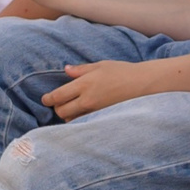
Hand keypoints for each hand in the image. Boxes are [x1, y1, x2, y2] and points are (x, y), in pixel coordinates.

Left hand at [44, 58, 160, 120]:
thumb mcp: (101, 65)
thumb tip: (66, 70)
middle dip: (58, 108)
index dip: (48, 99)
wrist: (144, 85)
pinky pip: (85, 123)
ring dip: (69, 115)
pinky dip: (81, 120)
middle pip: (61, 111)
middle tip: (60, 103)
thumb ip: (81, 70)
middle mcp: (88, 100)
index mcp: (85, 83)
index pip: (58, 96)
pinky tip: (84, 115)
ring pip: (72, 120)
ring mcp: (96, 112)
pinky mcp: (103, 119)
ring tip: (73, 108)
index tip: (45, 99)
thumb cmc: (123, 72)